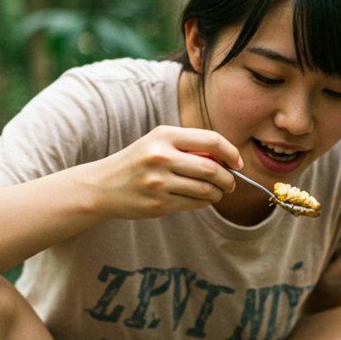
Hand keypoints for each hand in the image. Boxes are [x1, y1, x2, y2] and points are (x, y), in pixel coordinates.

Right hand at [85, 126, 242, 218]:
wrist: (103, 186)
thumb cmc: (137, 163)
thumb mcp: (157, 143)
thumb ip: (188, 147)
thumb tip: (226, 160)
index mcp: (164, 135)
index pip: (211, 140)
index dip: (230, 152)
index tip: (237, 162)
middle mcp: (162, 156)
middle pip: (211, 168)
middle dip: (228, 178)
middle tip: (231, 183)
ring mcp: (159, 182)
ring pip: (205, 189)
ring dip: (217, 193)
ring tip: (217, 192)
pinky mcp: (158, 204)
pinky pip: (194, 204)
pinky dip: (205, 203)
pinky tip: (202, 200)